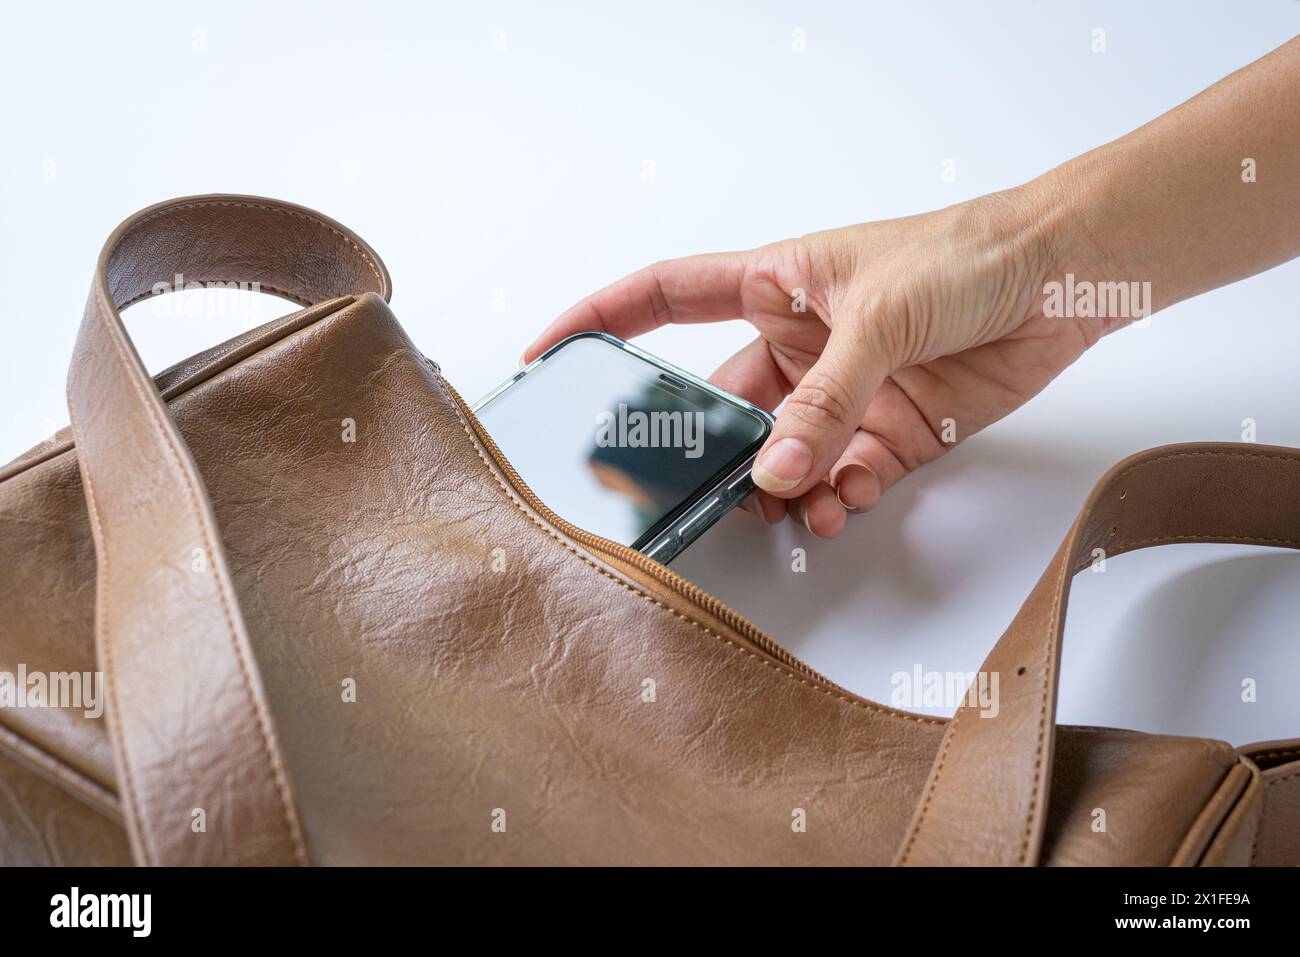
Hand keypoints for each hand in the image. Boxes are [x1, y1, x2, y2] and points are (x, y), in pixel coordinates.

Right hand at [525, 183, 1115, 537]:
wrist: (1068, 278)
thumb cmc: (969, 253)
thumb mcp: (880, 316)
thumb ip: (824, 398)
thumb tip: (773, 471)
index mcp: (775, 285)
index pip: (665, 297)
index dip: (602, 321)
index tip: (549, 356)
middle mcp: (799, 342)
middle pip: (725, 407)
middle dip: (712, 454)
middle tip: (694, 496)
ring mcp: (843, 391)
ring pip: (783, 456)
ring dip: (781, 490)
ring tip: (795, 510)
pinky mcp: (891, 432)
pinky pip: (842, 478)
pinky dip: (837, 500)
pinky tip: (845, 503)